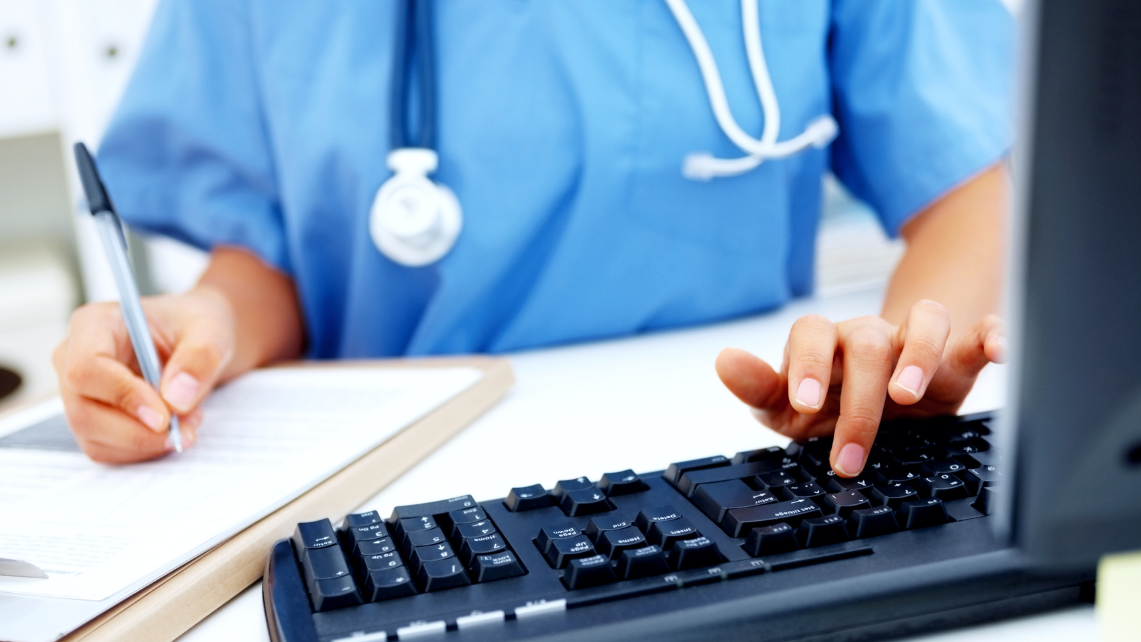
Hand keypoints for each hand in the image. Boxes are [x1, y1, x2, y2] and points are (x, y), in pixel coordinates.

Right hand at [52, 287, 236, 462]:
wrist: (199, 343)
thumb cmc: (197, 328)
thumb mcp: (212, 331)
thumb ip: (200, 358)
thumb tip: (176, 399)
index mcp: (95, 324)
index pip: (85, 368)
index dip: (123, 396)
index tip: (165, 416)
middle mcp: (74, 358)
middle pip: (84, 412)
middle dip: (138, 432)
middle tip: (186, 429)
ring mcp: (78, 392)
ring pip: (94, 438)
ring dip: (145, 443)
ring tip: (188, 423)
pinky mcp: (92, 418)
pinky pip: (106, 449)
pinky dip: (143, 449)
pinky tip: (173, 429)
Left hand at [715, 300, 1005, 476]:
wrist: (880, 409)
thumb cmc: (829, 403)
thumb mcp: (786, 407)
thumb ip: (758, 387)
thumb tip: (724, 360)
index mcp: (825, 343)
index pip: (812, 333)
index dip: (807, 363)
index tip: (805, 403)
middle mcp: (870, 335)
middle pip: (867, 342)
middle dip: (858, 400)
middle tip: (850, 453)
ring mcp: (913, 342)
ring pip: (924, 321)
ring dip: (918, 354)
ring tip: (908, 397)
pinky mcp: (956, 357)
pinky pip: (976, 332)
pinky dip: (991, 335)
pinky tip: (997, 352)